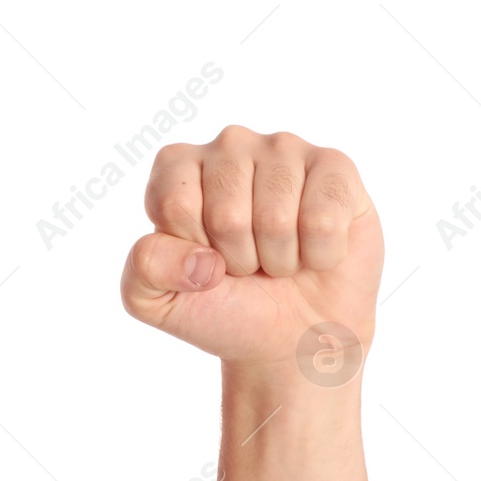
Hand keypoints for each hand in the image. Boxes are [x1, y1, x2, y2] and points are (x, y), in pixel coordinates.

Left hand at [120, 125, 382, 376]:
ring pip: (276, 218)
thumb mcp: (153, 299)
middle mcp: (228, 145)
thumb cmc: (220, 306)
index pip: (175, 204)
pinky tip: (315, 250)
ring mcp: (283, 149)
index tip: (203, 257)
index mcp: (176, 166)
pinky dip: (320, 254)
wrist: (290, 335)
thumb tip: (200, 258)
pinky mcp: (335, 167)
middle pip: (226, 212)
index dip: (191, 249)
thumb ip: (145, 268)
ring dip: (279, 258)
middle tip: (247, 262)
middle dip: (238, 257)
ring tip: (279, 255)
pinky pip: (323, 218)